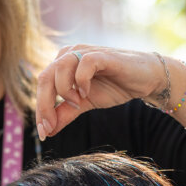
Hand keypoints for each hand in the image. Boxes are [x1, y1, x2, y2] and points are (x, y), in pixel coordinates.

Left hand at [35, 46, 174, 139]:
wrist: (145, 80)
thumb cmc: (114, 87)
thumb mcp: (85, 104)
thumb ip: (65, 113)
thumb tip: (47, 131)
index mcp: (62, 65)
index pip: (42, 85)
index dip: (40, 110)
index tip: (43, 133)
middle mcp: (69, 54)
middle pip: (45, 77)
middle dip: (45, 105)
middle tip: (50, 126)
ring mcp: (85, 52)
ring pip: (60, 68)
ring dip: (64, 90)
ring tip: (77, 103)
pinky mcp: (101, 54)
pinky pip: (84, 63)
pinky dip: (81, 80)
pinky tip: (87, 93)